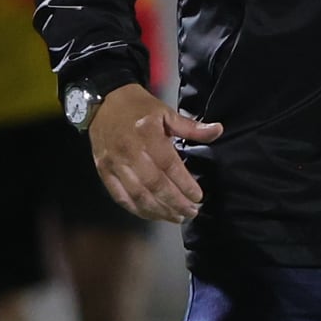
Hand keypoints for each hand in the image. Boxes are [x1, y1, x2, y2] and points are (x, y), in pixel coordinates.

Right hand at [85, 83, 223, 222]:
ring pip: (138, 195)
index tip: (198, 196)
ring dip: (159, 210)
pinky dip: (137, 209)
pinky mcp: (104, 172)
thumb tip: (217, 130)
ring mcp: (114, 164)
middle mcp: (129, 151)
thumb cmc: (137, 107)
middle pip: (154, 184)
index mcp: (147, 134)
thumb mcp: (166, 111)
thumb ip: (191, 127)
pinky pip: (121, 197)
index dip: (184, 184)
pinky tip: (153, 214)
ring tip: (176, 217)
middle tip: (191, 212)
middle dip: (175, 202)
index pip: (169, 165)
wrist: (102, 103)